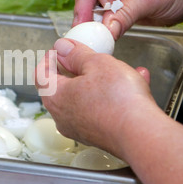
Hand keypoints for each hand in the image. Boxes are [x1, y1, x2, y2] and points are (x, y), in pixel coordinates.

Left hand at [36, 37, 158, 157]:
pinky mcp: (97, 135)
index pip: (41, 73)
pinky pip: (100, 109)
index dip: (50, 58)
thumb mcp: (97, 63)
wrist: (142, 136)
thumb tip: (63, 48)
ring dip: (100, 80)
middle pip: (61, 86)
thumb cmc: (118, 100)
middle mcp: (62, 116)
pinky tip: (134, 84)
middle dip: (76, 68)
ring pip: (84, 97)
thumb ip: (76, 53)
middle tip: (87, 56)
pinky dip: (112, 96)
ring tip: (120, 67)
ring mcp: (78, 128)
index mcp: (55, 96)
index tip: (61, 49)